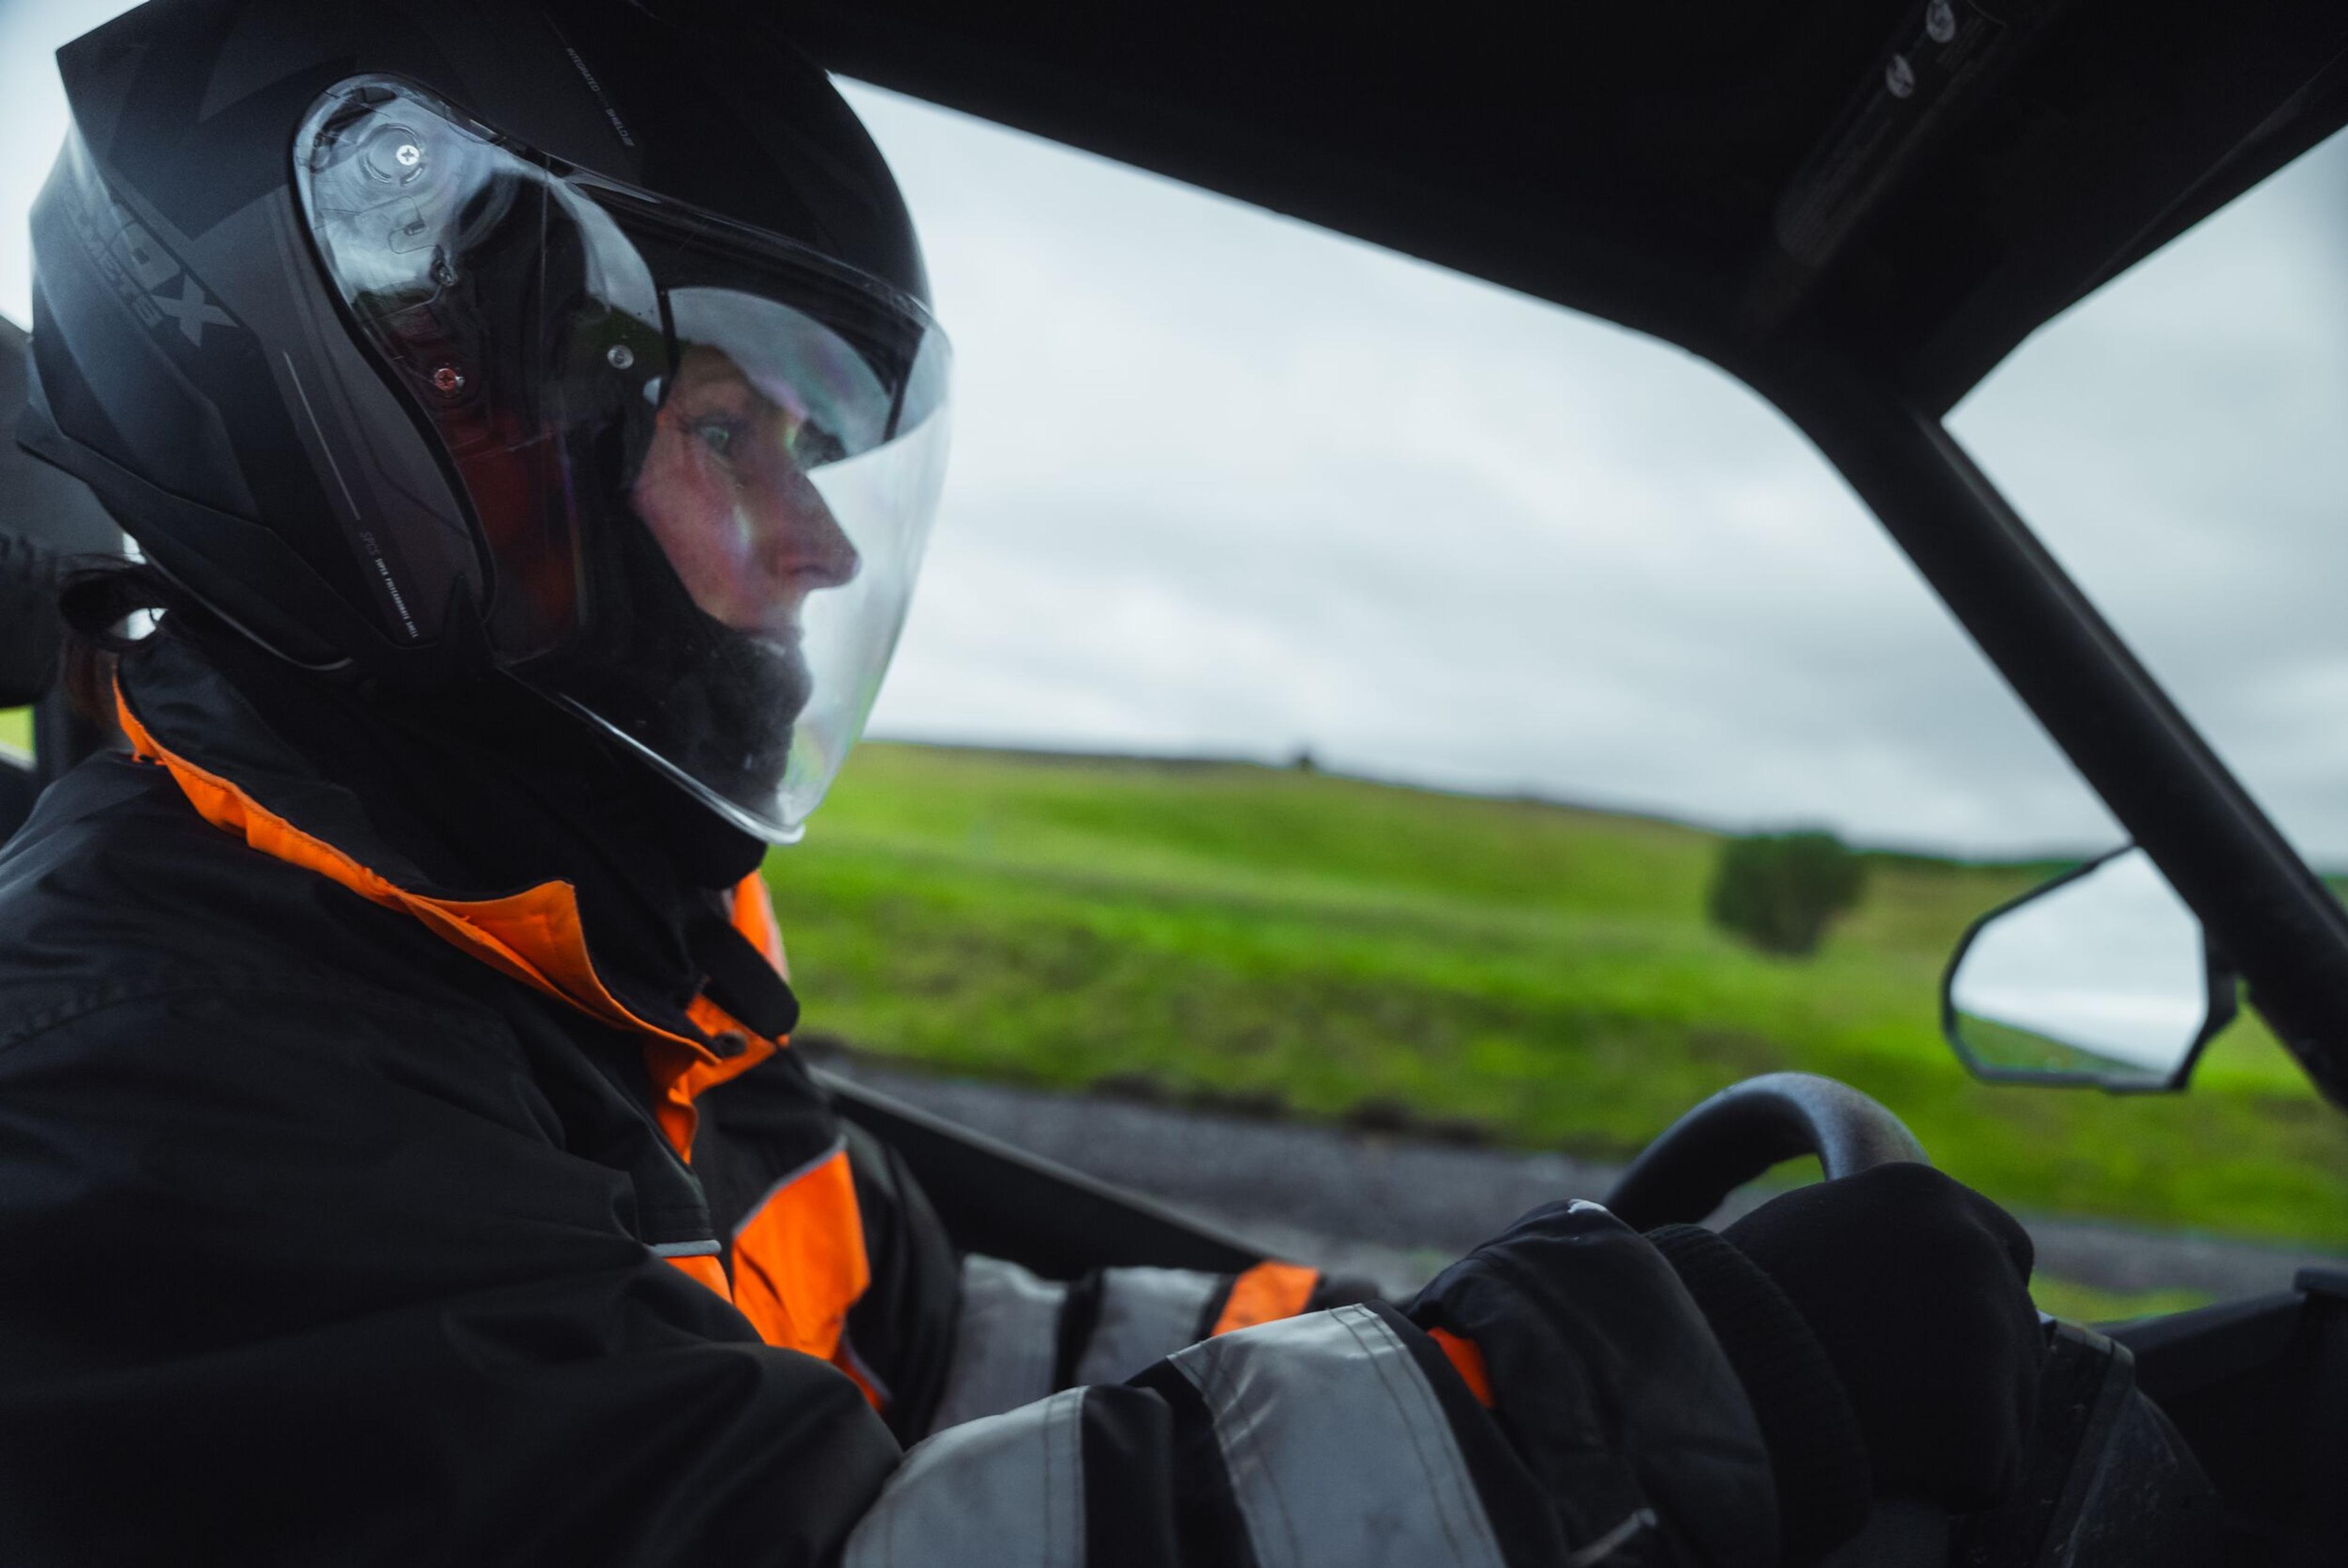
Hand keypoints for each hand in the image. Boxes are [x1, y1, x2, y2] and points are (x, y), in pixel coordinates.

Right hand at [1722, 1163, 2042, 1510]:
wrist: (1700, 1381)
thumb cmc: (1730, 1312)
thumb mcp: (1802, 1234)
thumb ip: (1874, 1236)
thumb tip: (1903, 1262)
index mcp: (1922, 1192)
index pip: (2005, 1250)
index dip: (1967, 1305)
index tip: (1927, 1339)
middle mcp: (1968, 1246)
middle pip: (2015, 1333)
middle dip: (1970, 1373)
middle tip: (1890, 1395)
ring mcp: (1987, 1332)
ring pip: (2009, 1407)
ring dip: (1955, 1428)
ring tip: (1870, 1423)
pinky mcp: (1986, 1421)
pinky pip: (1991, 1473)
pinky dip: (1948, 1484)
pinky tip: (1883, 1464)